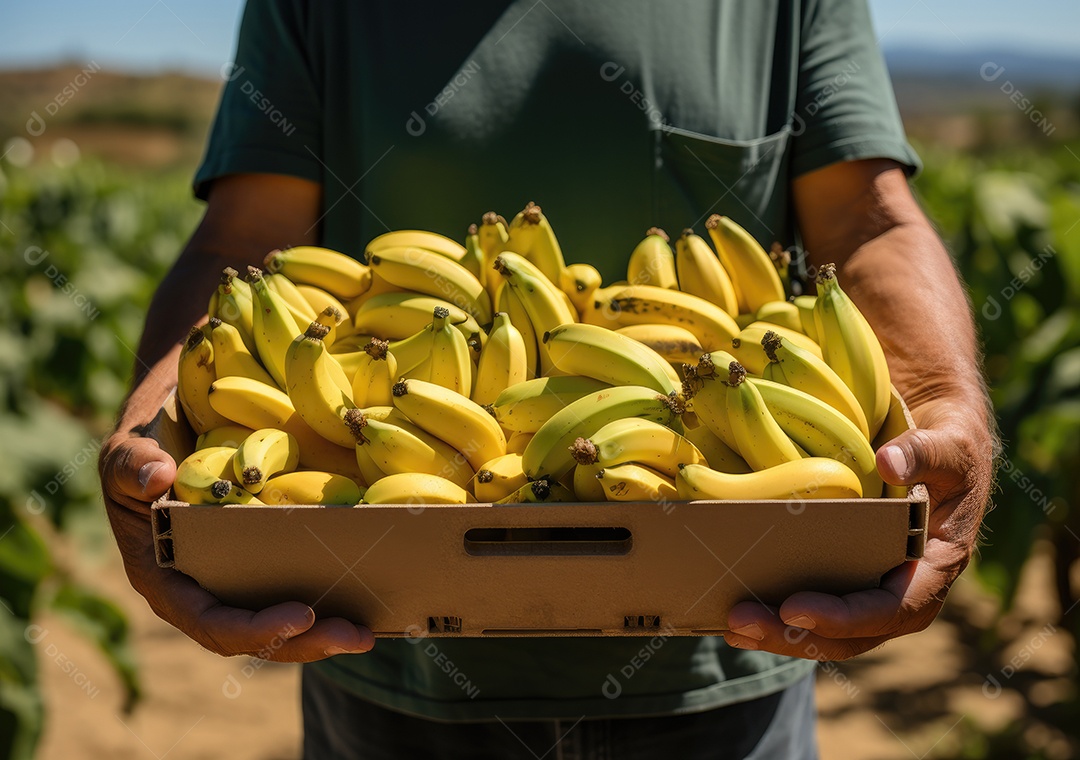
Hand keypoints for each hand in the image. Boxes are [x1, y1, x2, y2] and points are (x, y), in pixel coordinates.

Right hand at [99, 428, 373, 660]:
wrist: (168, 433)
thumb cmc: (142, 450)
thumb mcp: (127, 453)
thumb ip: (131, 465)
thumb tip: (159, 474)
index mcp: (166, 581)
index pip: (210, 621)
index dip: (255, 628)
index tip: (303, 615)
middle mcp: (202, 593)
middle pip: (253, 637)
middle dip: (304, 643)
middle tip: (356, 636)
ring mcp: (233, 584)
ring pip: (278, 626)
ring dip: (324, 634)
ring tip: (368, 633)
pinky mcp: (261, 567)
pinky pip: (293, 594)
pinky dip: (328, 603)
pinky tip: (367, 603)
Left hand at [723, 394, 994, 659]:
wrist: (938, 437)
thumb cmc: (949, 442)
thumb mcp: (949, 444)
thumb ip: (925, 452)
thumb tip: (888, 462)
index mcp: (934, 567)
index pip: (893, 608)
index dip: (846, 616)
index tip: (795, 608)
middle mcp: (903, 587)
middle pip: (852, 634)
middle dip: (796, 635)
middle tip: (740, 622)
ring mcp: (872, 584)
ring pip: (828, 629)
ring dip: (778, 632)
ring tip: (730, 625)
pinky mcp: (846, 574)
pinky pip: (813, 601)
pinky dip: (776, 610)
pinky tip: (733, 607)